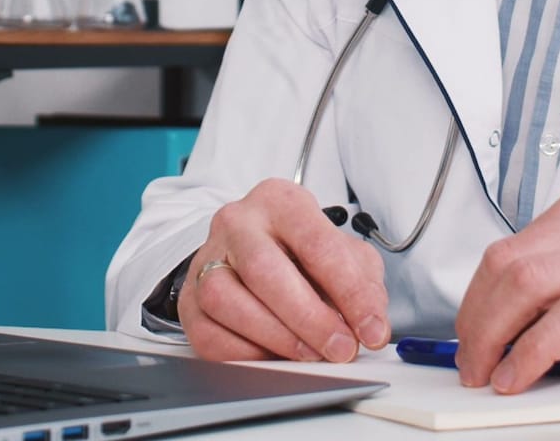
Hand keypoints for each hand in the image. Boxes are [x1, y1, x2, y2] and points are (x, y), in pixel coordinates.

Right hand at [178, 178, 390, 363]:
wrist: (249, 249)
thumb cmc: (299, 252)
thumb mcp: (342, 253)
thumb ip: (362, 282)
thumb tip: (370, 322)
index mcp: (281, 202)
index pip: (317, 244)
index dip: (350, 292)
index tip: (371, 329)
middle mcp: (238, 223)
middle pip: (265, 270)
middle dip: (310, 318)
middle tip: (340, 348)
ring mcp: (207, 259)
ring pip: (226, 299)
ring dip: (276, 337)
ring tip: (309, 355)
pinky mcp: (188, 299)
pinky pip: (208, 334)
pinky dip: (244, 354)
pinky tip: (272, 357)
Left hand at [453, 174, 559, 392]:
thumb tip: (533, 301)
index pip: (511, 244)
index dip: (479, 296)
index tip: (474, 328)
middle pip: (506, 262)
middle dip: (474, 317)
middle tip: (470, 356)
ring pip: (525, 283)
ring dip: (491, 336)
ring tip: (488, 370)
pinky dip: (532, 350)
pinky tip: (523, 372)